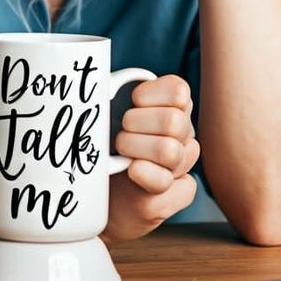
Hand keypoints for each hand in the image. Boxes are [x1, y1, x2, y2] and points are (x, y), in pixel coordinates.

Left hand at [104, 74, 201, 239]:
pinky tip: (131, 172)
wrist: (102, 200)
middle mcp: (184, 135)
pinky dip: (143, 175)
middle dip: (135, 124)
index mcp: (175, 108)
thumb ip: (112, 93)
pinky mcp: (177, 195)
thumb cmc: (105, 148)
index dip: (149, 95)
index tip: (131, 102)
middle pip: (173, 121)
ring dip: (136, 150)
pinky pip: (165, 182)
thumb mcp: (109, 115)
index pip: (178, 91)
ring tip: (120, 155)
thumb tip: (96, 80)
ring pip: (170, 151)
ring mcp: (182, 166)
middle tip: (118, 135)